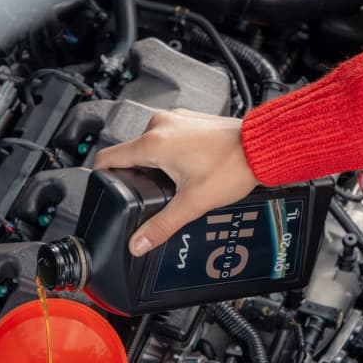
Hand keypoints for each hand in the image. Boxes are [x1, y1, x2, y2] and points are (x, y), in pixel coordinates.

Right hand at [92, 108, 258, 255]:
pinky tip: (188, 166)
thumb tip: (138, 243)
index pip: (108, 157)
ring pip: (150, 145)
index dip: (101, 176)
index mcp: (153, 143)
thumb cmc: (232, 167)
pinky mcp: (188, 120)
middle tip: (152, 193)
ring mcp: (175, 119)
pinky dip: (171, 152)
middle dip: (137, 174)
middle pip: (130, 153)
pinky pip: (168, 136)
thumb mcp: (192, 204)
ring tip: (174, 181)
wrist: (261, 148)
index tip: (103, 187)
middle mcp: (160, 125)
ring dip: (156, 163)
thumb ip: (161, 226)